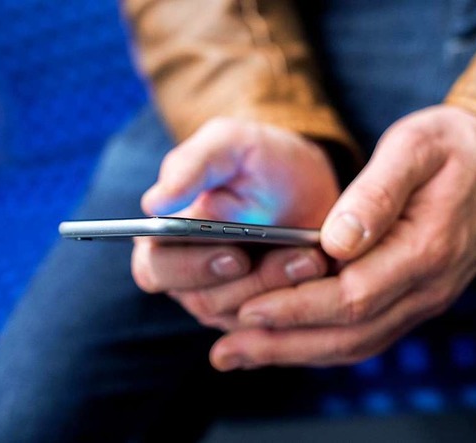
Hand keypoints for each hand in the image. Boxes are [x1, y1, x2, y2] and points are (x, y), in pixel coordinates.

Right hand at [131, 118, 338, 327]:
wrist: (305, 183)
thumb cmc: (259, 160)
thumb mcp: (230, 144)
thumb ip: (192, 164)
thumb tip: (155, 203)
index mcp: (164, 238)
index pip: (156, 268)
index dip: (191, 268)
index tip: (235, 256)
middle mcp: (188, 276)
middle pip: (204, 300)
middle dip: (252, 282)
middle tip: (295, 258)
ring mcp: (224, 300)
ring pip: (245, 314)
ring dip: (282, 287)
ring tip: (313, 258)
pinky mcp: (260, 313)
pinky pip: (274, 323)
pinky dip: (298, 303)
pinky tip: (320, 275)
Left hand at [209, 105, 475, 369]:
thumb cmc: (455, 145)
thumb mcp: (416, 147)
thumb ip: (376, 193)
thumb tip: (335, 241)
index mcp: (427, 249)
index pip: (353, 296)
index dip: (297, 306)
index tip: (249, 308)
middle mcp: (429, 286)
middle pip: (350, 333)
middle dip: (285, 342)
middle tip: (227, 349)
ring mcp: (426, 297)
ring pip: (357, 343)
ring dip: (298, 351)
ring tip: (243, 353)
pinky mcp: (418, 296)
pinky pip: (369, 333)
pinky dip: (323, 343)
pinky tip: (290, 341)